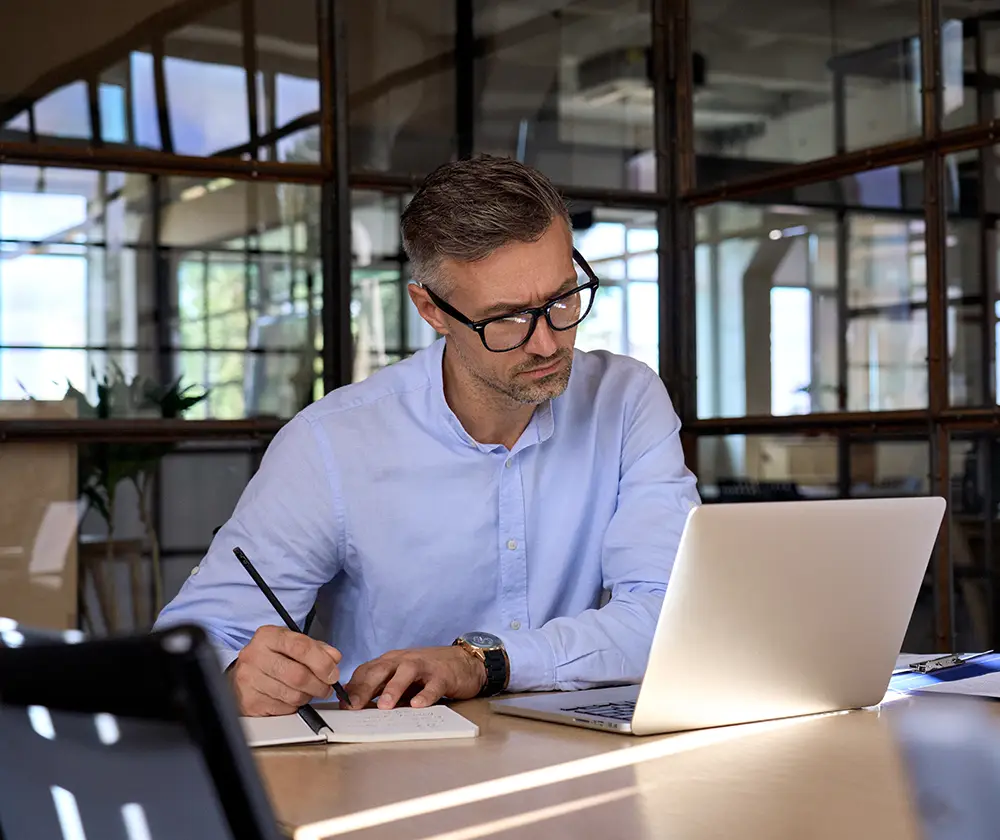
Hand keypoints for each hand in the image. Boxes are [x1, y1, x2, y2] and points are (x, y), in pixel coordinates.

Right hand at [229, 625, 341, 716]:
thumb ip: (317, 649)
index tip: (333, 673)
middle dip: (319, 684)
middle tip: (326, 687)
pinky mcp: (250, 702)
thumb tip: (334, 658)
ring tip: (308, 691)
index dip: (322, 662)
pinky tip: (291, 697)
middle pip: (298, 675)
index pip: (301, 647)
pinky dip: (294, 706)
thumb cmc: (271, 657)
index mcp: (268, 636)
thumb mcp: (292, 644)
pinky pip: (284, 709)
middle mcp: (255, 656)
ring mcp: (250, 679)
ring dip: (308, 696)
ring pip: (293, 695)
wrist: (243, 674)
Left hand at [344, 646, 484, 709]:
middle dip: (365, 688)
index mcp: (391, 662)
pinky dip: (425, 694)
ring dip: (393, 688)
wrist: (463, 661)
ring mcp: (424, 666)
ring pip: (405, 673)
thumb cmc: (428, 672)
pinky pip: (432, 685)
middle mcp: (404, 661)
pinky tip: (418, 705)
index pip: (367, 671)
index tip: (342, 704)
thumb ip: (382, 690)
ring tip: (384, 706)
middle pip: (381, 670)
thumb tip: (357, 706)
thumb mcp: (401, 679)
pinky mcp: (443, 675)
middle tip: (354, 706)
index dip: (353, 687)